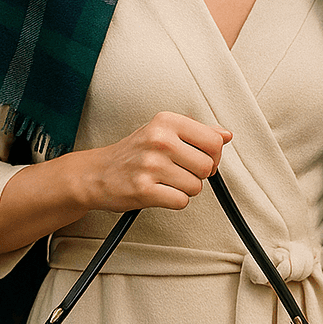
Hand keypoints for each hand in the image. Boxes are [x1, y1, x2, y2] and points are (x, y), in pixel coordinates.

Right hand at [78, 112, 231, 213]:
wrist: (96, 173)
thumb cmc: (133, 153)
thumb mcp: (163, 132)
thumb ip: (197, 132)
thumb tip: (226, 135)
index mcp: (166, 121)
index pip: (214, 141)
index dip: (214, 156)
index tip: (202, 160)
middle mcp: (159, 140)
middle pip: (207, 167)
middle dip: (198, 175)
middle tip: (179, 172)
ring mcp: (151, 165)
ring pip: (196, 187)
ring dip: (185, 189)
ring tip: (166, 181)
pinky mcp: (144, 190)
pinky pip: (181, 201)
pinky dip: (174, 201)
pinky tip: (159, 192)